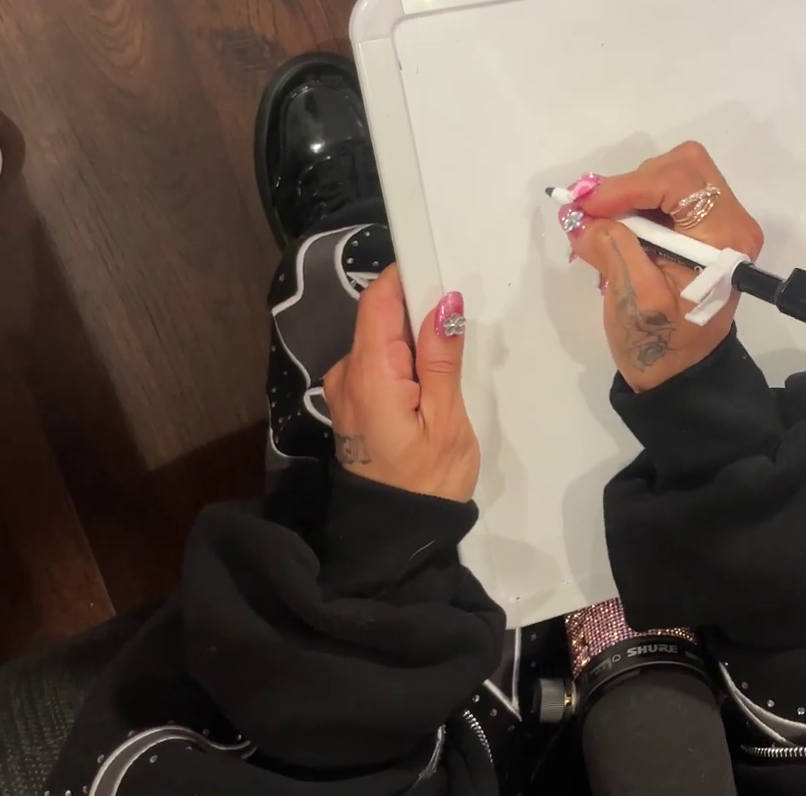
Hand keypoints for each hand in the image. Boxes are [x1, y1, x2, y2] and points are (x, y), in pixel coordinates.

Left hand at [320, 266, 480, 503]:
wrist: (395, 536)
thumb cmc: (428, 481)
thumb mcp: (447, 420)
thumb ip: (442, 358)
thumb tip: (444, 302)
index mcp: (369, 373)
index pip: (379, 300)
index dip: (407, 277)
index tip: (443, 268)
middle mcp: (346, 373)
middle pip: (380, 318)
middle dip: (419, 315)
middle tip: (461, 331)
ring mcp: (344, 389)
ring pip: (381, 342)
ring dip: (414, 343)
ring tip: (452, 368)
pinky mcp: (351, 403)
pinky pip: (378, 365)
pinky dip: (404, 364)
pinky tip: (430, 387)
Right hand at [559, 142, 765, 391]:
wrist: (678, 373)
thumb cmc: (662, 344)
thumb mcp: (636, 300)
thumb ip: (613, 249)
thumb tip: (584, 216)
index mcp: (726, 238)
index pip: (680, 182)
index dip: (628, 186)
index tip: (587, 205)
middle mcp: (730, 221)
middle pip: (681, 166)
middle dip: (633, 184)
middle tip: (595, 212)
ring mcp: (717, 223)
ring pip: (672, 175)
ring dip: (632, 194)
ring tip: (603, 228)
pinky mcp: (700, 229)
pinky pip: (667, 194)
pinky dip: (637, 204)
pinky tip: (617, 232)